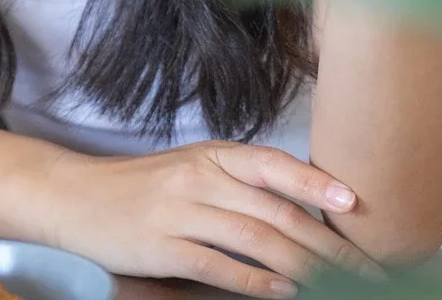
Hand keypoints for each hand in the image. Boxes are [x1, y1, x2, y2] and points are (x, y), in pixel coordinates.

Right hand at [26, 140, 379, 295]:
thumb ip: (241, 184)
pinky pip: (217, 265)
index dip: (316, 182)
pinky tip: (284, 292)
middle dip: (329, 245)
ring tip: (338, 286)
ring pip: (256, 239)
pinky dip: (255, 281)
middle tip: (366, 269)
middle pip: (277, 212)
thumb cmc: (143, 187)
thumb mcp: (193, 169)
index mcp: (213, 155)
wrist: (74, 197)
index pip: (274, 165)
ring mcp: (180, 212)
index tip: (356, 203)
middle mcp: (201, 179)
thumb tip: (303, 210)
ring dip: (303, 267)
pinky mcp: (162, 247)